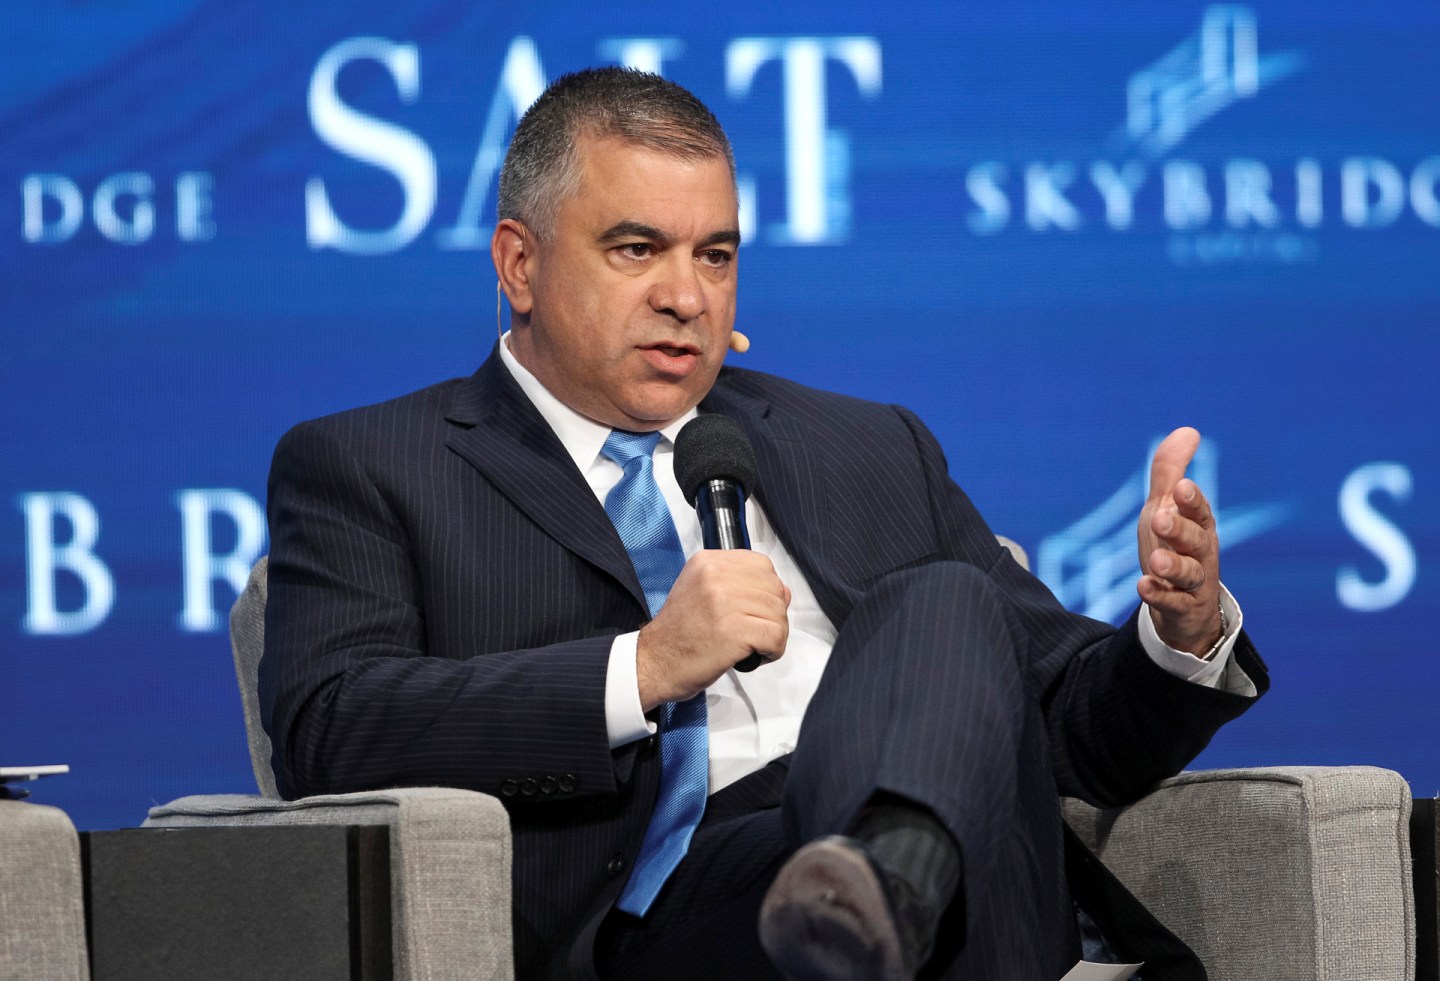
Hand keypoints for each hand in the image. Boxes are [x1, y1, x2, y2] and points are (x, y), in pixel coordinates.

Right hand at [636, 550, 789, 709]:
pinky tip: (755, 656)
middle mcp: (716, 575)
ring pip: (779, 613)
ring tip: (753, 646)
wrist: (654, 663)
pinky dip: (773, 651)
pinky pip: (776, 636)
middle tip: (755, 632)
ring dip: (774, 635)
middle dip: (773, 615)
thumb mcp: (702, 592)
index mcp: (708, 562)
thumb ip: (738, 585)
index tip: (753, 609)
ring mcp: (724, 601)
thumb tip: (783, 592)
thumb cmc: (679, 634)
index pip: (762, 565)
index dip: (766, 590)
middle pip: (775, 589)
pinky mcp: (734, 630)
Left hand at [1137, 427, 1223, 655]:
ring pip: (1188, 573)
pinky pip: (1172, 602)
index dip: (1191, 500)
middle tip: (1159, 518)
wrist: (1186, 607)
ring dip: (1173, 565)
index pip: (1198, 509)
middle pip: (1194, 539)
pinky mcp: (1180, 607)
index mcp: (1197, 525)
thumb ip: (1171, 472)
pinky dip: (1159, 595)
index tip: (1181, 487)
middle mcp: (1199, 552)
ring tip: (1156, 560)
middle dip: (1179, 528)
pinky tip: (1143, 586)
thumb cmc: (1175, 547)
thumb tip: (1189, 430)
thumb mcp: (1167, 508)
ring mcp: (1192, 582)